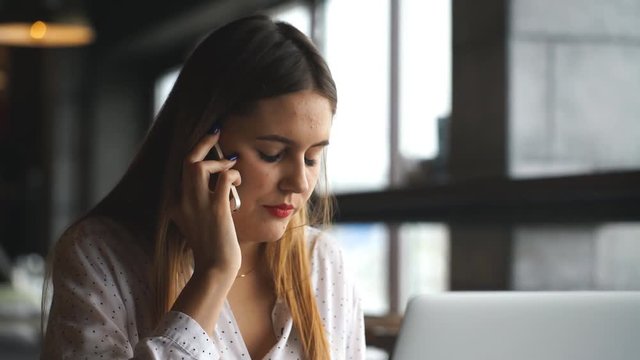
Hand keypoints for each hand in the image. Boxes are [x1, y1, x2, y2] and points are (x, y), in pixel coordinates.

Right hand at [170, 131, 241, 276]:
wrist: (214, 269)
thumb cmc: (212, 248)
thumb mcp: (199, 223)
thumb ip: (201, 204)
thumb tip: (220, 184)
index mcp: (176, 205)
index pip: (181, 170)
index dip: (196, 153)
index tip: (208, 141)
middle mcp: (182, 201)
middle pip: (187, 161)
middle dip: (203, 143)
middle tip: (216, 132)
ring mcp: (197, 204)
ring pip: (199, 166)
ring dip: (219, 162)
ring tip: (232, 170)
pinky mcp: (216, 209)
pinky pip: (224, 179)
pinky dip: (233, 175)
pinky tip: (238, 182)